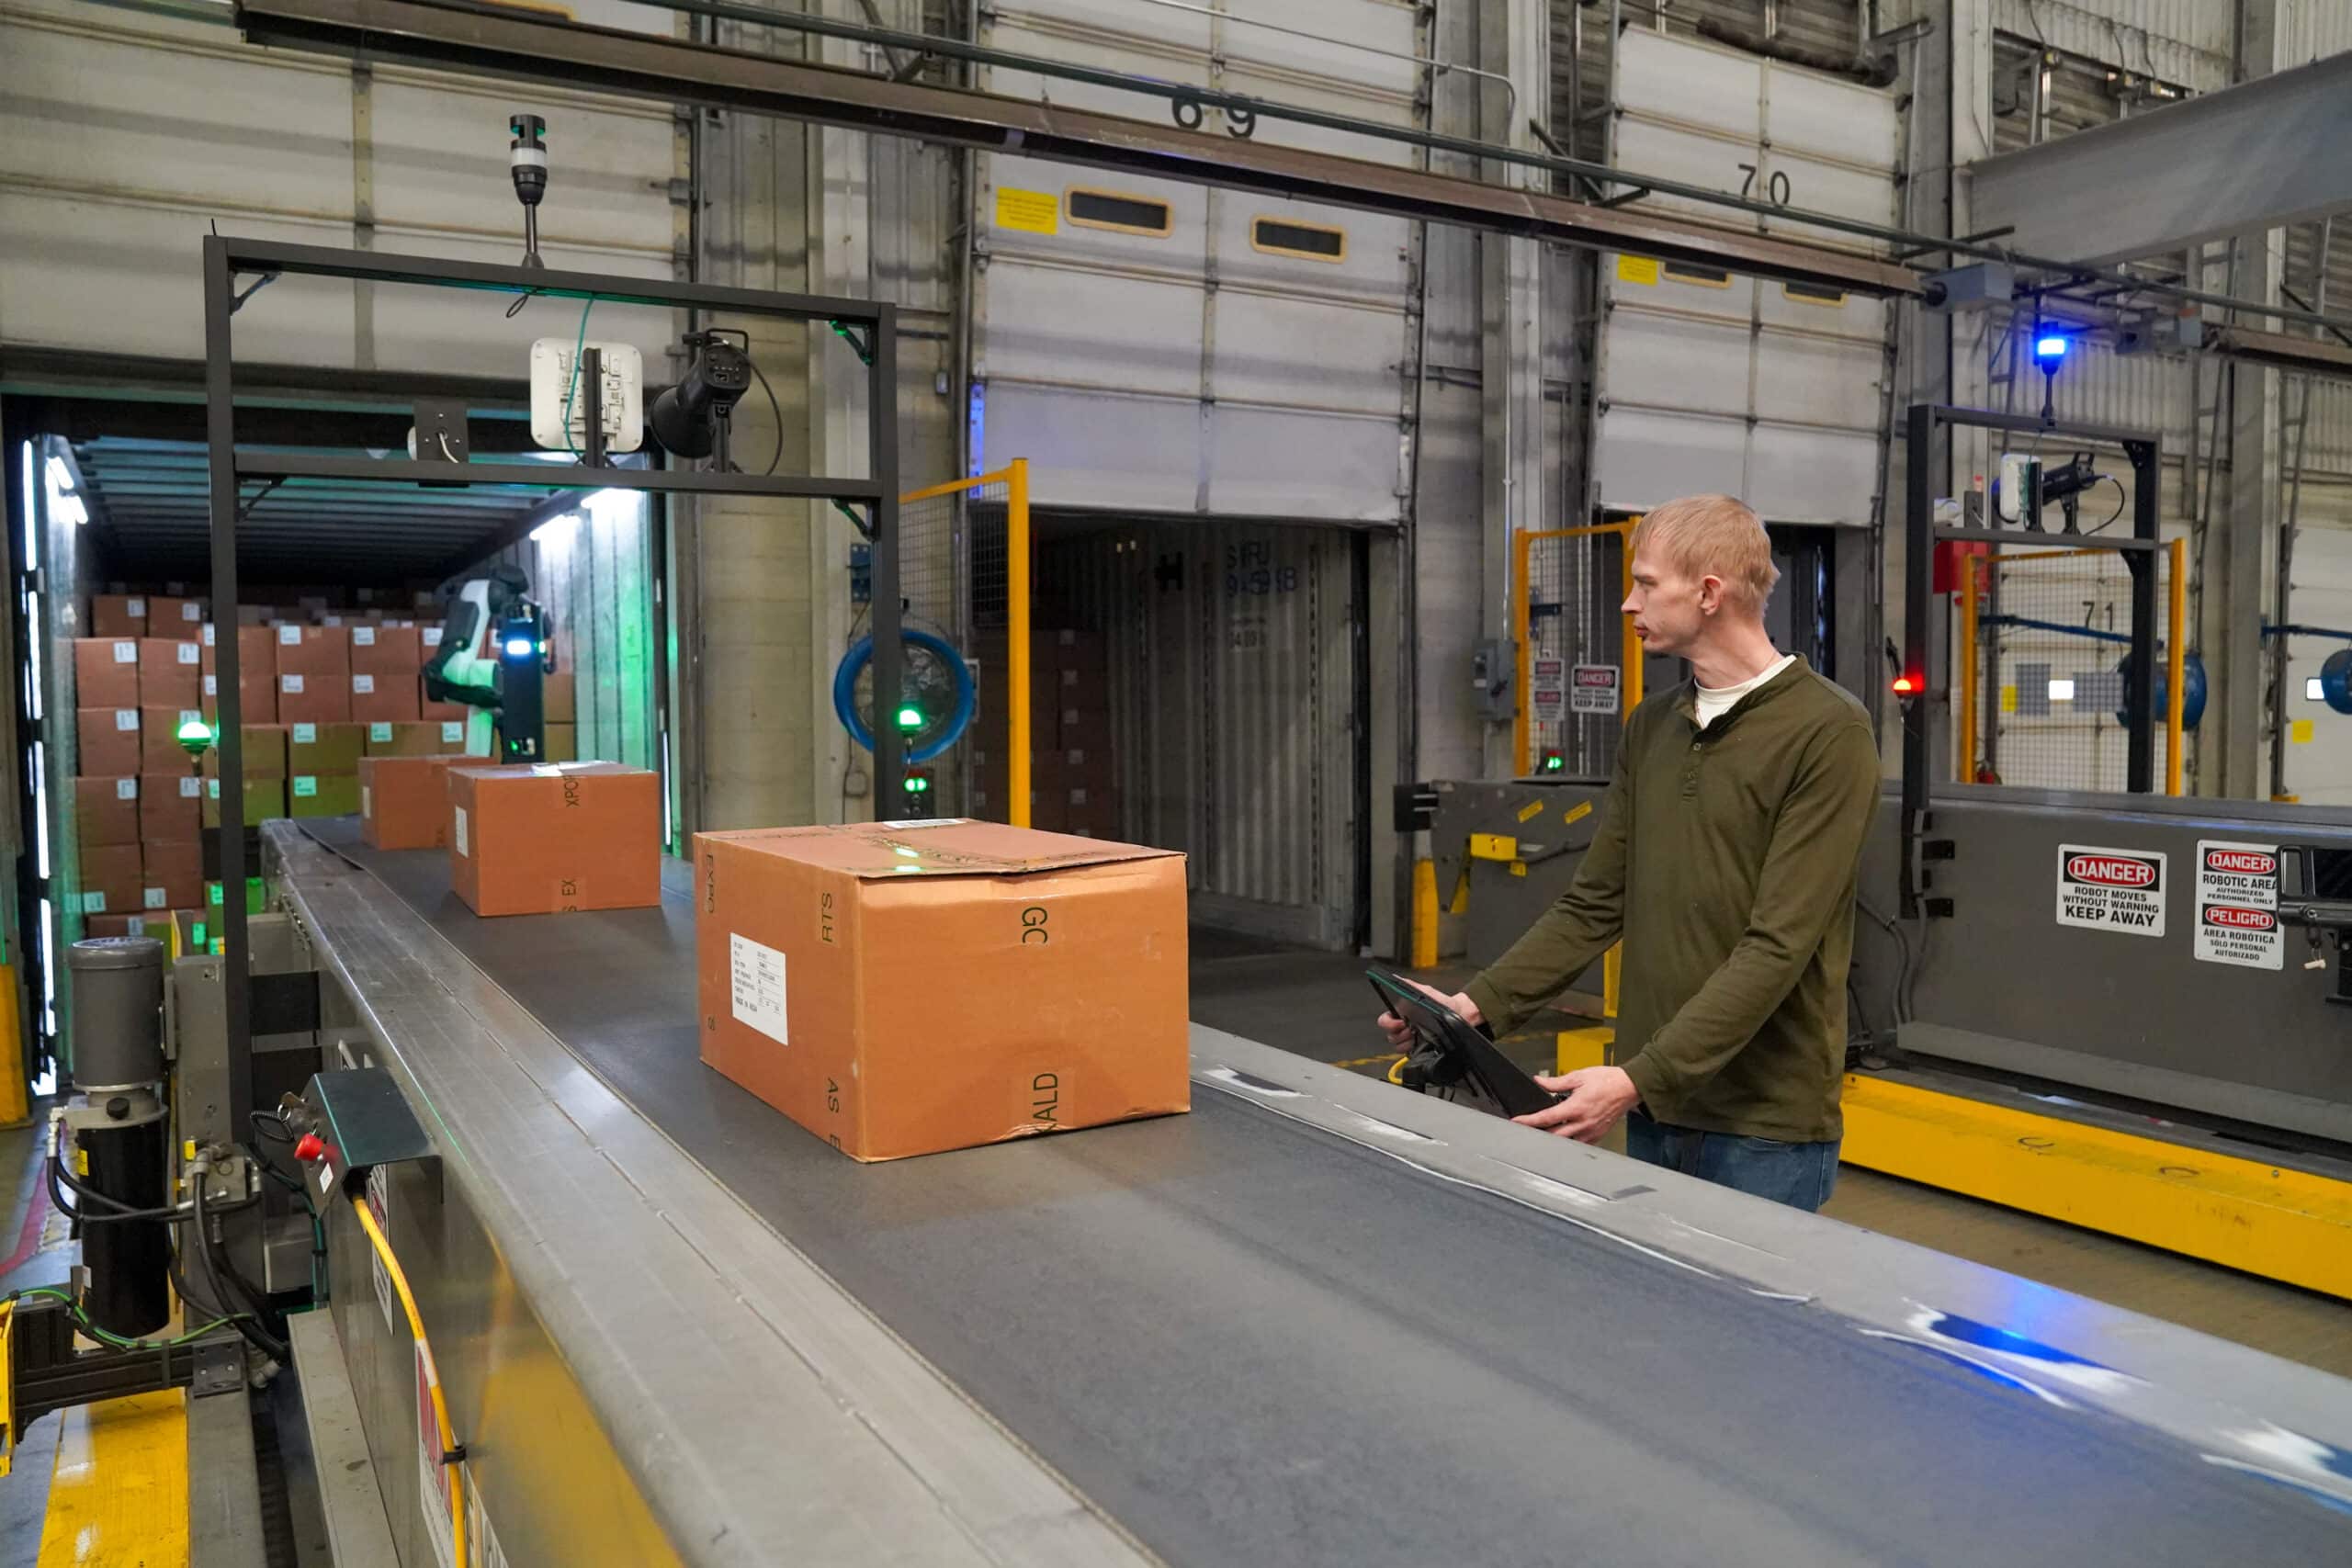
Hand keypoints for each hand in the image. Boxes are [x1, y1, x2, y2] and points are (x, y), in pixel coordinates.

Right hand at [1377, 979, 1483, 1049]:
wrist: (1462, 1015)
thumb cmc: (1444, 1003)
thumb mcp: (1427, 992)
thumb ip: (1411, 986)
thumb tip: (1396, 979)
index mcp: (1402, 1012)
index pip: (1385, 1020)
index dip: (1388, 1023)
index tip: (1399, 1023)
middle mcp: (1404, 1026)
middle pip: (1390, 1035)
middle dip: (1398, 1034)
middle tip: (1410, 1031)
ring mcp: (1411, 1038)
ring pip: (1397, 1046)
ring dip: (1405, 1043)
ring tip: (1417, 1037)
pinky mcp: (1419, 1048)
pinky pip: (1408, 1053)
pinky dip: (1412, 1050)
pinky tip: (1422, 1044)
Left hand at [1514, 1065, 1638, 1143]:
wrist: (1629, 1087)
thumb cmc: (1607, 1080)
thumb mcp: (1579, 1076)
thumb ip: (1556, 1082)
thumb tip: (1539, 1081)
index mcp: (1576, 1107)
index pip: (1547, 1118)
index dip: (1529, 1121)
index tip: (1517, 1122)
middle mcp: (1583, 1123)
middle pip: (1554, 1136)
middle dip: (1538, 1134)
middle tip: (1525, 1131)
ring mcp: (1591, 1132)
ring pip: (1566, 1143)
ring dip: (1553, 1140)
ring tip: (1541, 1134)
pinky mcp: (1597, 1136)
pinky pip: (1578, 1144)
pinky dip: (1568, 1142)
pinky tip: (1562, 1136)